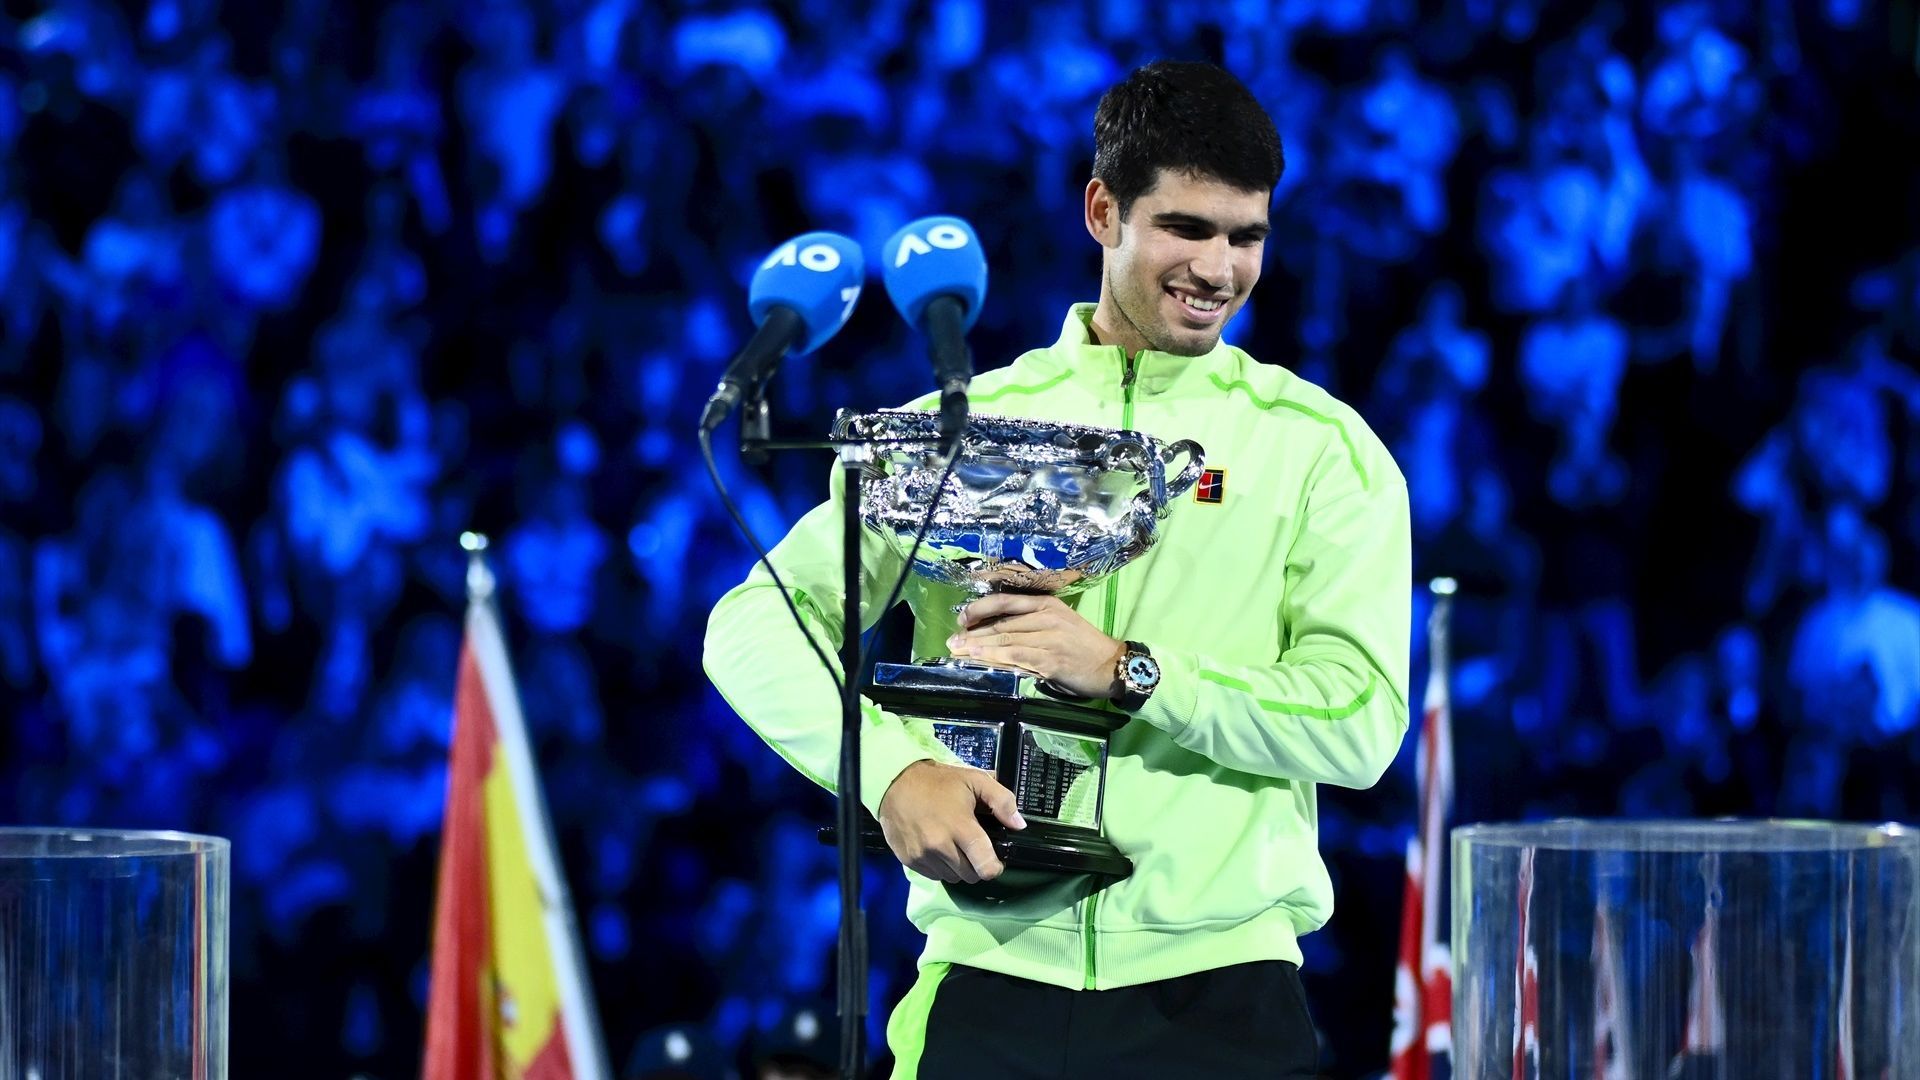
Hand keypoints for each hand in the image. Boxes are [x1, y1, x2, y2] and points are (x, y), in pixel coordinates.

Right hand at [876, 760, 1026, 882]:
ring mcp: (923, 856)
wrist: (894, 782)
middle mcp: (940, 846)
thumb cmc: (938, 782)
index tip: (995, 858)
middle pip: (971, 876)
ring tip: (954, 845)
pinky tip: (938, 848)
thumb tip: (1019, 825)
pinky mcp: (909, 860)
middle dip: (977, 865)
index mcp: (960, 827)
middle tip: (973, 846)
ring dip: (958, 867)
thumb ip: (1002, 801)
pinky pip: (934, 875)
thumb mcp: (974, 780)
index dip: (995, 867)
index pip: (985, 867)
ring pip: (952, 877)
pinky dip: (940, 867)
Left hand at [947, 593, 1124, 698]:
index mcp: (1046, 604)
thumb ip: (1032, 623)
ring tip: (958, 652)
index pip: (1005, 602)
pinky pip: (1017, 658)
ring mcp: (1048, 638)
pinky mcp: (1050, 660)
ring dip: (978, 648)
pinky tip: (980, 661)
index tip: (961, 618)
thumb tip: (996, 632)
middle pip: (1001, 624)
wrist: (1111, 664)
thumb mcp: (1059, 622)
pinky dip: (995, 660)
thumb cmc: (1083, 645)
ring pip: (1005, 641)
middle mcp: (1046, 617)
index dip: (979, 609)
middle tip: (952, 641)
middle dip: (973, 634)